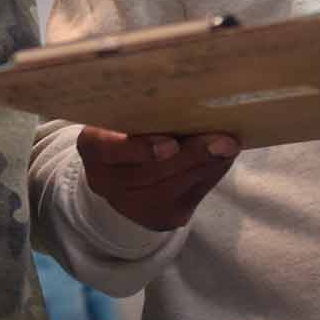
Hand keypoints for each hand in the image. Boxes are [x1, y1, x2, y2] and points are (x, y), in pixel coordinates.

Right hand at [76, 126, 238, 230]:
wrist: (124, 173)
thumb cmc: (131, 130)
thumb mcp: (129, 116)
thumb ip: (152, 110)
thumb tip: (197, 100)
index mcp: (92, 147)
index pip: (108, 149)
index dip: (140, 149)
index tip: (171, 143)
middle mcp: (104, 179)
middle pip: (148, 174)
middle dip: (188, 157)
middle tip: (220, 141)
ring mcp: (129, 204)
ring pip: (170, 190)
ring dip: (204, 167)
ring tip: (228, 148)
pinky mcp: (157, 218)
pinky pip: (186, 200)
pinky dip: (208, 178)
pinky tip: (222, 161)